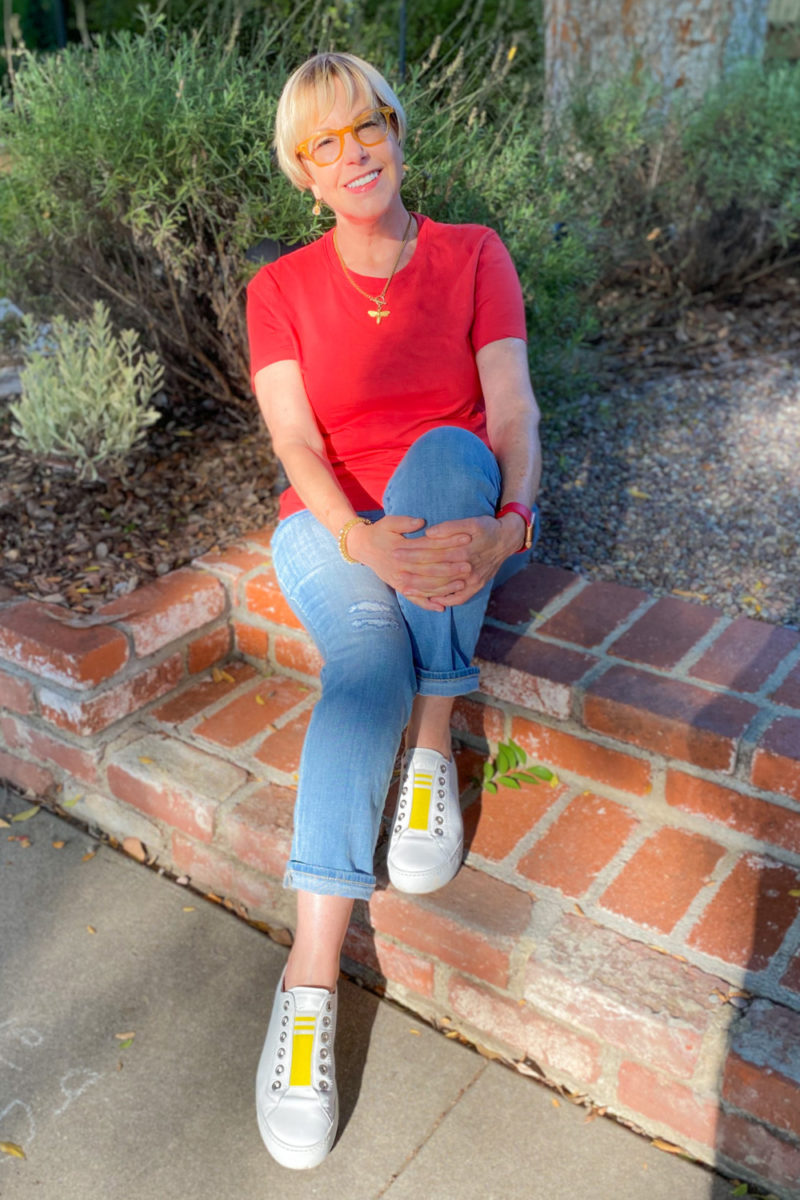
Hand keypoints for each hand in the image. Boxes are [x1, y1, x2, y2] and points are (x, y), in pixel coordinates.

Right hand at [347, 515, 473, 610]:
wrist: (362, 548)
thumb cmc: (380, 532)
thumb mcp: (389, 522)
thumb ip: (405, 522)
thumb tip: (421, 522)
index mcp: (400, 550)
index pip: (429, 547)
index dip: (448, 543)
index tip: (466, 539)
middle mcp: (400, 568)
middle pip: (430, 570)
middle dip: (451, 569)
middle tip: (469, 566)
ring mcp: (400, 581)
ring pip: (426, 587)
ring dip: (445, 588)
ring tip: (463, 584)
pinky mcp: (399, 588)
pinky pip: (415, 599)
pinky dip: (428, 604)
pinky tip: (442, 607)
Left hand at [402, 513, 524, 607]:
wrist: (508, 539)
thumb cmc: (487, 528)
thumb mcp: (471, 521)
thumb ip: (450, 527)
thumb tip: (429, 533)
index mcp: (463, 550)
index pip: (431, 553)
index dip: (412, 553)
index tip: (395, 552)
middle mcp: (467, 568)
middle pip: (434, 572)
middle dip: (412, 574)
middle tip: (394, 574)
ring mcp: (472, 580)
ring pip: (443, 588)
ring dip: (423, 590)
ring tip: (405, 590)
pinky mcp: (476, 586)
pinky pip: (459, 598)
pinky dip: (445, 600)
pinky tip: (431, 600)